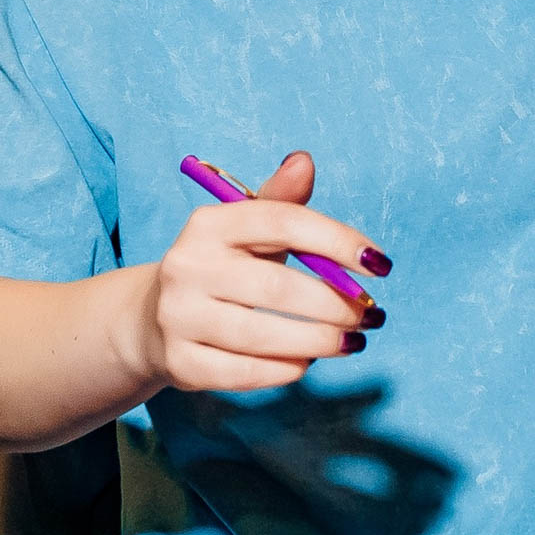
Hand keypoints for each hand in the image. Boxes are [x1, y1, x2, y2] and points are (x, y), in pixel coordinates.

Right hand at [133, 153, 387, 393]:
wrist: (153, 319)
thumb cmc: (222, 267)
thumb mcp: (246, 228)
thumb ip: (281, 200)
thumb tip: (304, 161)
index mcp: (209, 224)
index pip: (283, 222)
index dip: (338, 242)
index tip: (380, 264)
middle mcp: (187, 266)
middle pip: (278, 288)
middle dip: (336, 305)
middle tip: (370, 315)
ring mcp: (179, 317)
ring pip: (264, 335)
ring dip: (320, 342)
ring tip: (351, 341)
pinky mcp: (180, 363)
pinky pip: (245, 373)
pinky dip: (285, 370)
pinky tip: (307, 362)